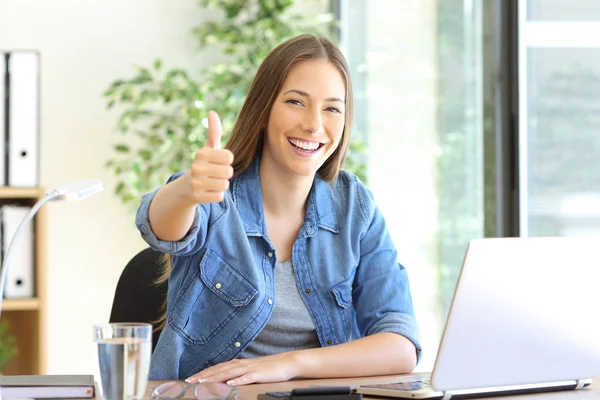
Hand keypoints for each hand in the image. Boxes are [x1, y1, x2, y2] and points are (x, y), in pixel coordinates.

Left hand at [185, 352, 301, 385]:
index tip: (190, 379)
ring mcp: (249, 368)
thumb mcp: (249, 371)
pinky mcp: (259, 374)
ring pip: (229, 373)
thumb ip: (237, 374)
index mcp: (237, 364)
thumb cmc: (267, 369)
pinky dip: (237, 380)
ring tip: (203, 382)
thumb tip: (224, 382)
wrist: (286, 363)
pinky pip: (246, 377)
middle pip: (219, 370)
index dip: (203, 373)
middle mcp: (241, 364)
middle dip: (203, 376)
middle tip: (189, 381)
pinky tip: (229, 384)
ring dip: (215, 377)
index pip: (216, 368)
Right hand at [186, 110, 233, 203]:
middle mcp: (196, 167)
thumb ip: (214, 132)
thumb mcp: (209, 148)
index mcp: (201, 154)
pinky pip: (219, 196)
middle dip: (225, 174)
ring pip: (225, 185)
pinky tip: (208, 191)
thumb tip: (212, 112)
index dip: (227, 161)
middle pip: (228, 172)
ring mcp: (196, 183)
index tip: (218, 162)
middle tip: (215, 174)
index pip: (229, 157)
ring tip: (212, 182)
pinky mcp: (197, 197)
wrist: (186, 187)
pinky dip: (217, 195)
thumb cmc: (204, 164)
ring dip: (221, 185)